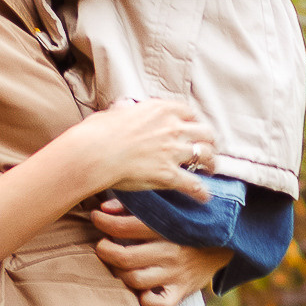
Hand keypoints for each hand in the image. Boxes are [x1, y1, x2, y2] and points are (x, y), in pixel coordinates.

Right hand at [73, 94, 213, 201]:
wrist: (94, 152)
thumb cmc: (98, 132)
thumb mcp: (115, 112)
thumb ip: (125, 111)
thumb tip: (123, 108)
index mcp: (161, 110)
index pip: (188, 112)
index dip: (193, 121)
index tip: (191, 127)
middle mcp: (172, 128)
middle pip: (205, 132)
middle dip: (208, 141)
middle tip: (206, 149)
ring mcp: (173, 151)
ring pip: (205, 156)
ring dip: (211, 163)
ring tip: (210, 170)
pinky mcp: (169, 174)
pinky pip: (194, 184)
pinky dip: (201, 192)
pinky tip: (205, 197)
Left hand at [92, 204, 230, 305]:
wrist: (224, 245)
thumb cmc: (186, 224)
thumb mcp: (169, 209)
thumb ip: (136, 206)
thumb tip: (104, 208)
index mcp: (169, 227)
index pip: (127, 226)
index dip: (105, 222)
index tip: (96, 217)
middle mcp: (172, 252)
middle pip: (125, 258)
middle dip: (105, 251)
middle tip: (102, 245)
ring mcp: (176, 275)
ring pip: (135, 280)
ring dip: (119, 273)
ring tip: (117, 265)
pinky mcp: (180, 292)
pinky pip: (158, 305)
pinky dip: (144, 300)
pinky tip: (139, 289)